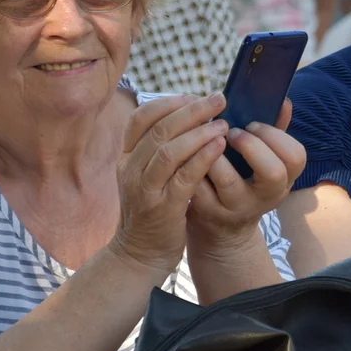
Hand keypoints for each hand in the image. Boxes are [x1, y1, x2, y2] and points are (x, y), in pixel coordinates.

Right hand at [111, 94, 229, 272]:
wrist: (140, 254)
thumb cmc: (152, 209)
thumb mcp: (146, 175)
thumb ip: (159, 148)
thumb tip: (189, 115)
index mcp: (126, 157)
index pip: (141, 118)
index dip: (170, 102)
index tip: (195, 96)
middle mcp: (131, 169)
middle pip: (159, 129)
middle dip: (192, 110)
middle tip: (219, 100)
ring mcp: (145, 189)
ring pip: (169, 150)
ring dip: (199, 132)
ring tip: (223, 123)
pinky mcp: (163, 208)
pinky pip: (183, 177)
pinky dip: (203, 158)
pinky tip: (220, 147)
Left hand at [186, 99, 305, 251]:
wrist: (222, 224)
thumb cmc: (245, 179)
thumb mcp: (265, 160)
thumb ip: (275, 130)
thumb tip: (283, 101)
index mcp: (283, 179)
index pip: (295, 157)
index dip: (273, 135)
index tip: (252, 124)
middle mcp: (265, 197)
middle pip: (273, 172)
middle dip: (251, 144)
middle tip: (231, 133)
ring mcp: (237, 207)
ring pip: (228, 180)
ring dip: (214, 152)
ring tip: (206, 139)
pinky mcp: (208, 212)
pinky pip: (198, 186)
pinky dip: (191, 163)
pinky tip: (187, 152)